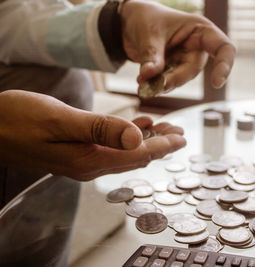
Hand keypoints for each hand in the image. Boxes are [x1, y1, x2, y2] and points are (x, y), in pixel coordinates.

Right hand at [0, 90, 185, 180]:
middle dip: (161, 144)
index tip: (181, 137)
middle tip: (179, 131)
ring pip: (126, 153)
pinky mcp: (77, 152)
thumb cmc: (17, 120)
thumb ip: (101, 129)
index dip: (163, 145)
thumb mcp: (61, 119)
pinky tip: (137, 125)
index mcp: (90, 159)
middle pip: (136, 156)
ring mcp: (83, 161)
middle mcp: (90, 165)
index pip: (138, 154)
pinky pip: (111, 148)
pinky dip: (128, 137)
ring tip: (166, 127)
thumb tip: (138, 137)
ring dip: (147, 140)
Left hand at [120, 0, 235, 90]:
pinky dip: (156, 85)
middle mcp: (196, 47)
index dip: (224, 66)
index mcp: (200, 30)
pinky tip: (143, 84)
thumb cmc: (145, 18)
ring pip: (180, 79)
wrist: (128, 23)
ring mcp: (184, 60)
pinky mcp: (172, 70)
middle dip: (175, 78)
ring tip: (143, 85)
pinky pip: (168, 82)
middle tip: (155, 85)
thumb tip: (149, 76)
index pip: (223, 48)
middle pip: (194, 69)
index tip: (216, 83)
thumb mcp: (148, 33)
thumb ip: (151, 55)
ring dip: (163, 84)